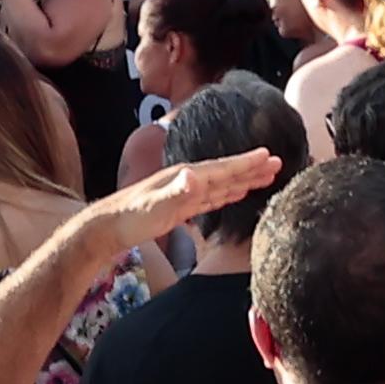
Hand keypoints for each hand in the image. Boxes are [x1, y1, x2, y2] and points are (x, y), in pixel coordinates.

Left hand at [88, 149, 281, 252]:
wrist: (106, 228)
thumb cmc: (130, 218)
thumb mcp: (155, 205)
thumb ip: (177, 191)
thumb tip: (197, 176)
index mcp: (186, 177)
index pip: (223, 168)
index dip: (247, 163)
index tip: (270, 155)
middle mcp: (187, 180)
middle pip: (227, 172)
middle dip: (252, 168)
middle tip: (278, 162)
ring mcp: (184, 193)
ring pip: (222, 184)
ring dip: (244, 180)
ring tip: (265, 175)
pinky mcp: (181, 207)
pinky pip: (212, 197)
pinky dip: (227, 194)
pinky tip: (234, 193)